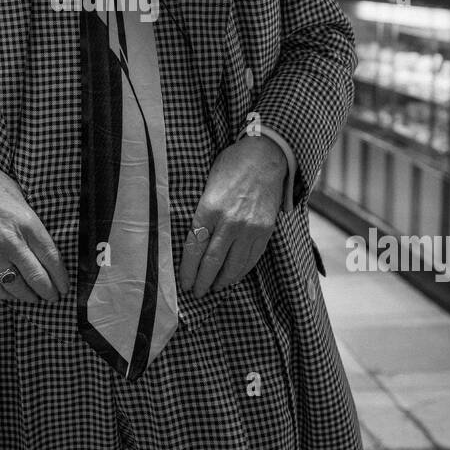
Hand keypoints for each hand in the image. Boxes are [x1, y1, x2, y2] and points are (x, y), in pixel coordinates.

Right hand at [0, 160, 68, 303]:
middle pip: (37, 277)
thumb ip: (33, 223)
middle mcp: (11, 241)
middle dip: (49, 292)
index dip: (61, 277)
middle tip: (53, 297)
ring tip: (34, 298)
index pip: (51, 258)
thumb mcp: (21, 198)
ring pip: (16, 286)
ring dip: (28, 296)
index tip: (64, 286)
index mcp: (28, 223)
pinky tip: (12, 293)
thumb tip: (46, 247)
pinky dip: (5, 294)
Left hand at [179, 136, 286, 299]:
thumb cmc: (231, 166)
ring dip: (222, 281)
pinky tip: (233, 277)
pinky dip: (241, 271)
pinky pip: (251, 259)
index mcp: (209, 209)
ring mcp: (249, 228)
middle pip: (212, 262)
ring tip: (214, 288)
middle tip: (197, 293)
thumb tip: (194, 239)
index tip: (184, 282)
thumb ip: (202, 213)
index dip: (188, 270)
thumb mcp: (208, 186)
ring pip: (233, 265)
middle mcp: (229, 222)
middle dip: (202, 281)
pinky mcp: (265, 231)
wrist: (265, 156)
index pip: (194, 248)